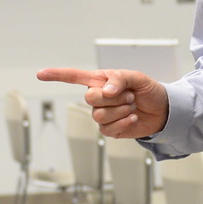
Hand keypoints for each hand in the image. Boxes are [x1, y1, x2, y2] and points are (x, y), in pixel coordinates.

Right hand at [37, 67, 168, 138]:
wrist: (162, 110)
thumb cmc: (148, 90)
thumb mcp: (137, 77)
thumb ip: (119, 79)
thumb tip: (106, 90)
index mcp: (100, 80)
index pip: (73, 77)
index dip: (56, 75)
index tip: (40, 74)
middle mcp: (98, 96)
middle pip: (89, 98)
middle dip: (112, 98)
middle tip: (128, 95)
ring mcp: (102, 114)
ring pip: (99, 115)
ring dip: (120, 110)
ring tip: (132, 105)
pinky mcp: (110, 129)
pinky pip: (107, 129)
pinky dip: (124, 123)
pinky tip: (133, 118)